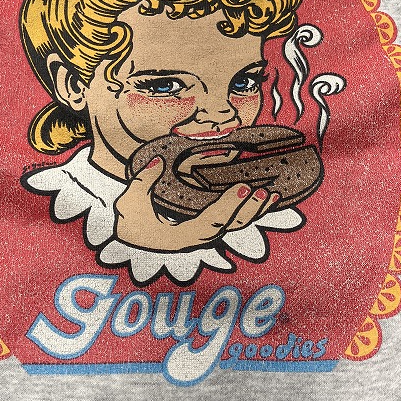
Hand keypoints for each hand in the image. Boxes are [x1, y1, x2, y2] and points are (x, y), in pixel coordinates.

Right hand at [114, 157, 278, 251]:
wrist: (130, 239)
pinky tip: (265, 199)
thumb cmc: (130, 222)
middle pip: (230, 227)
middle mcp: (197, 238)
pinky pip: (233, 220)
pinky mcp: (209, 226)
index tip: (242, 188)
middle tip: (263, 191)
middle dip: (248, 209)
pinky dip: (249, 210)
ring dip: (255, 211)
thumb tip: (157, 161)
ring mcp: (205, 233)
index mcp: (181, 236)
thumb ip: (143, 182)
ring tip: (272, 196)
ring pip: (235, 225)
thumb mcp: (129, 202)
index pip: (210, 222)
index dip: (227, 206)